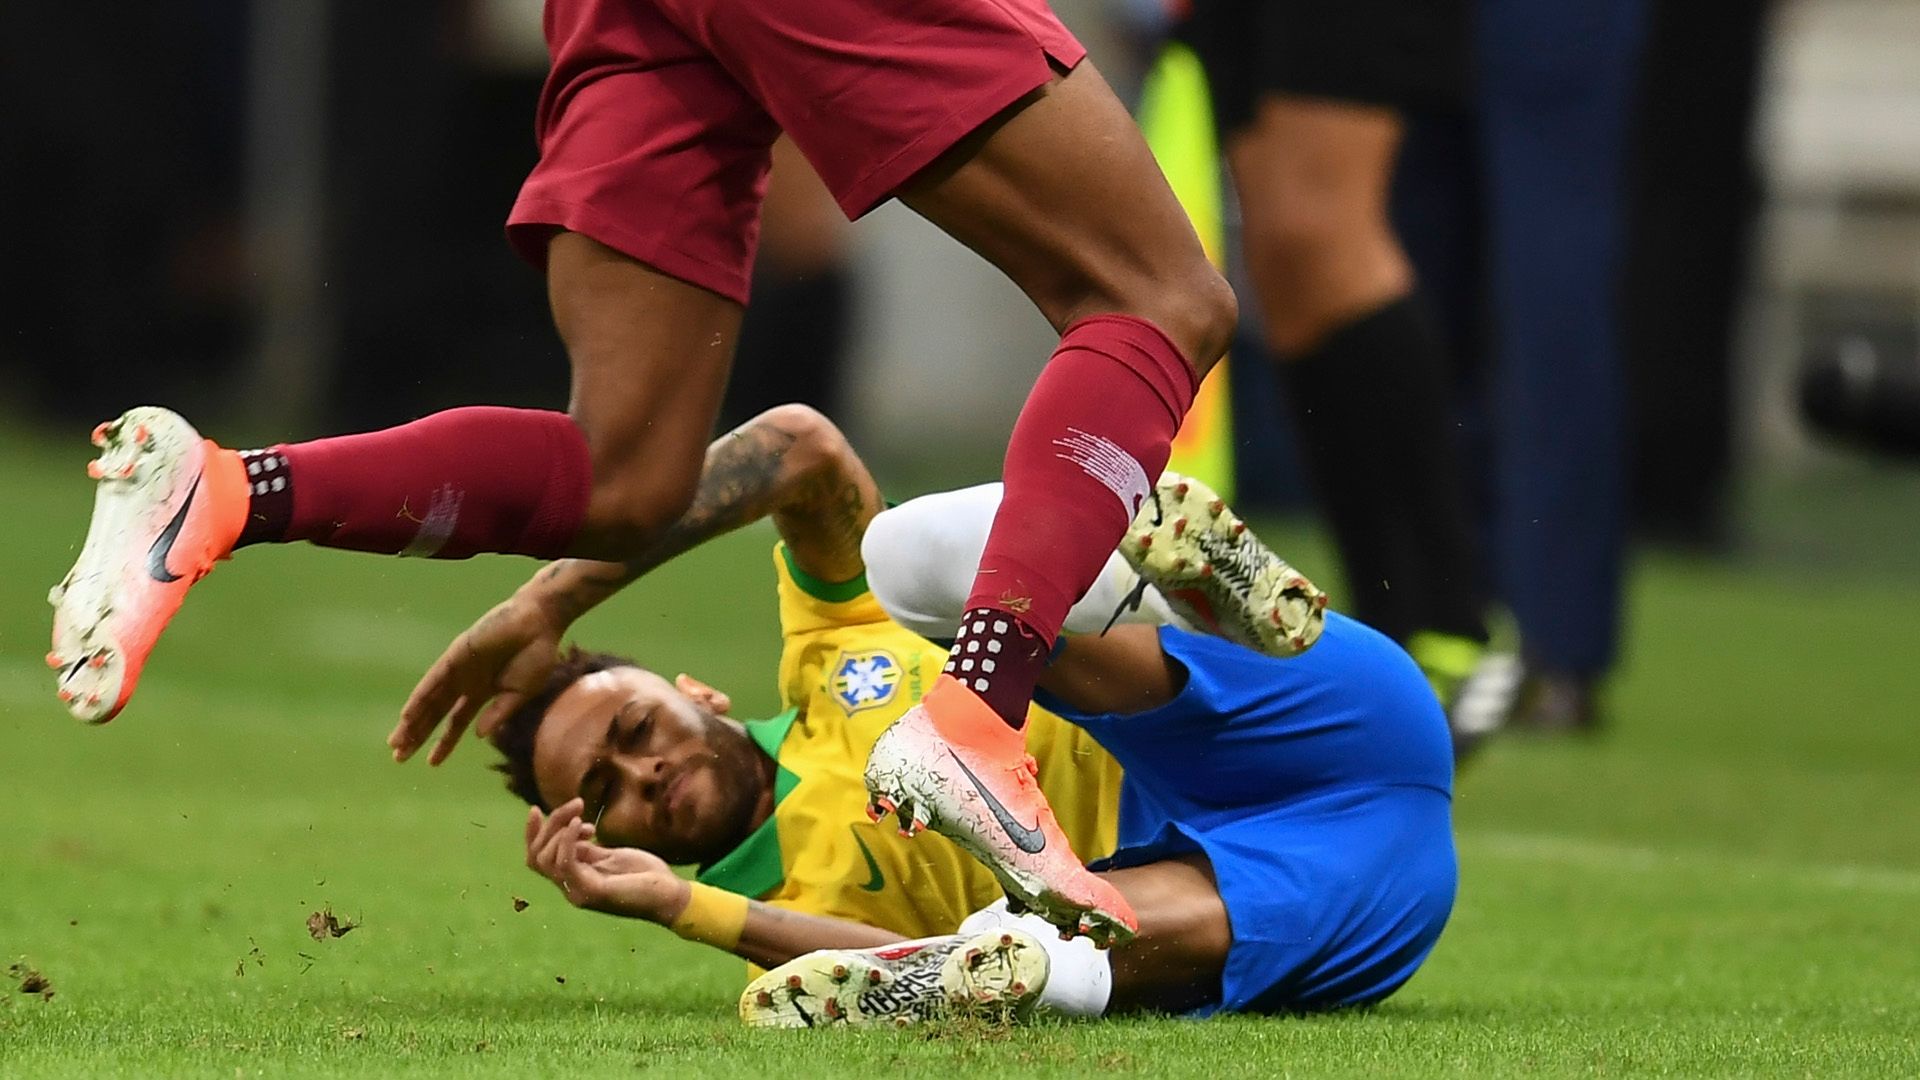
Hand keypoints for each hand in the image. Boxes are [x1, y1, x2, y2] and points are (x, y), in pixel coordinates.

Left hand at [391, 593, 568, 764]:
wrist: (538, 623)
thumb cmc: (535, 655)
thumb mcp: (520, 693)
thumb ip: (500, 713)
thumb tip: (478, 735)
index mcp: (482, 693)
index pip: (456, 722)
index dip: (444, 743)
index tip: (431, 763)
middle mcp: (464, 682)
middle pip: (435, 713)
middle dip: (417, 735)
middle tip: (398, 757)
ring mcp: (458, 669)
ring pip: (429, 699)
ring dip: (412, 721)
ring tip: (397, 742)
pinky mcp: (456, 655)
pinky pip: (434, 679)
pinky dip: (420, 697)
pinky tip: (408, 714)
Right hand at [524, 798, 686, 922]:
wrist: (670, 895)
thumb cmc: (645, 875)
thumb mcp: (611, 856)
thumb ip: (588, 849)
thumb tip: (570, 829)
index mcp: (574, 879)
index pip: (537, 859)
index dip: (532, 835)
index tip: (535, 809)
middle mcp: (571, 887)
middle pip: (537, 856)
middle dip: (550, 825)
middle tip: (577, 804)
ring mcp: (579, 892)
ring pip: (546, 859)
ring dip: (560, 829)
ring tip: (584, 814)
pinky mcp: (591, 891)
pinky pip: (566, 864)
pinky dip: (568, 841)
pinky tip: (581, 825)